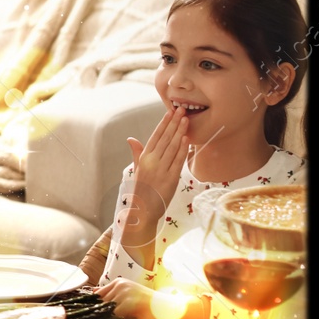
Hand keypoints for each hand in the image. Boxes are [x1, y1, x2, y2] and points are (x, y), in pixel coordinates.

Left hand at [95, 278, 205, 318]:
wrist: (171, 308)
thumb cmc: (151, 306)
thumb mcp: (129, 299)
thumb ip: (114, 299)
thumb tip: (95, 301)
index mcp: (118, 282)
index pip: (97, 295)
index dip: (97, 307)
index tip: (97, 316)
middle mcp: (119, 284)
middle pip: (100, 302)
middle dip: (102, 313)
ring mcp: (124, 292)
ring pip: (106, 309)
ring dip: (109, 318)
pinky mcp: (129, 302)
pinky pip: (114, 314)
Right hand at [127, 103, 189, 217]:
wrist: (144, 208)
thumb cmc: (141, 188)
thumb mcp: (137, 169)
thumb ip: (137, 153)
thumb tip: (131, 139)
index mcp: (144, 158)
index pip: (155, 136)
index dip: (163, 124)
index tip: (170, 112)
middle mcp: (152, 162)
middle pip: (165, 138)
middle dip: (174, 123)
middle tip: (181, 110)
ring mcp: (162, 169)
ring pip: (173, 147)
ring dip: (180, 132)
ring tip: (186, 120)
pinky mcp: (171, 178)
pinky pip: (178, 160)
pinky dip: (183, 149)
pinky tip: (187, 139)